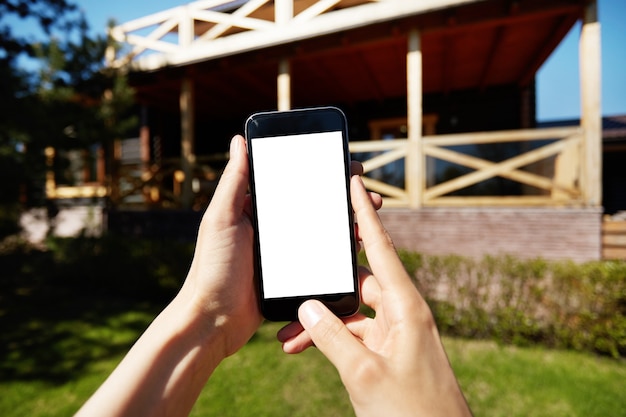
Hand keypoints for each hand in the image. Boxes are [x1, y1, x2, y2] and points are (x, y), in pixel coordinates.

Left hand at [181, 135, 381, 356]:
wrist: (213, 321)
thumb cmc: (212, 268)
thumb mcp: (221, 219)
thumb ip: (234, 181)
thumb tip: (239, 140)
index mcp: (256, 210)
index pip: (293, 182)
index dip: (321, 172)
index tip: (347, 165)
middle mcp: (272, 229)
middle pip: (315, 206)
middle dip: (344, 198)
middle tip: (370, 195)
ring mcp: (284, 253)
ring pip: (322, 232)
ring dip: (348, 224)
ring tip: (370, 220)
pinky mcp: (292, 277)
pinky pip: (321, 260)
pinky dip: (340, 252)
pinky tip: (357, 247)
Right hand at [278, 175, 471, 416]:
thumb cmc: (410, 412)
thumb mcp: (362, 373)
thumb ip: (331, 336)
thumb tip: (307, 306)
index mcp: (406, 306)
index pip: (380, 247)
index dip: (365, 214)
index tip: (355, 182)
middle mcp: (403, 313)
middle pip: (357, 283)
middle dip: (323, 289)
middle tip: (294, 287)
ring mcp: (396, 333)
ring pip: (352, 313)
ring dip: (323, 323)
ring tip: (288, 337)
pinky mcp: (390, 351)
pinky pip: (355, 335)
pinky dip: (332, 339)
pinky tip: (305, 348)